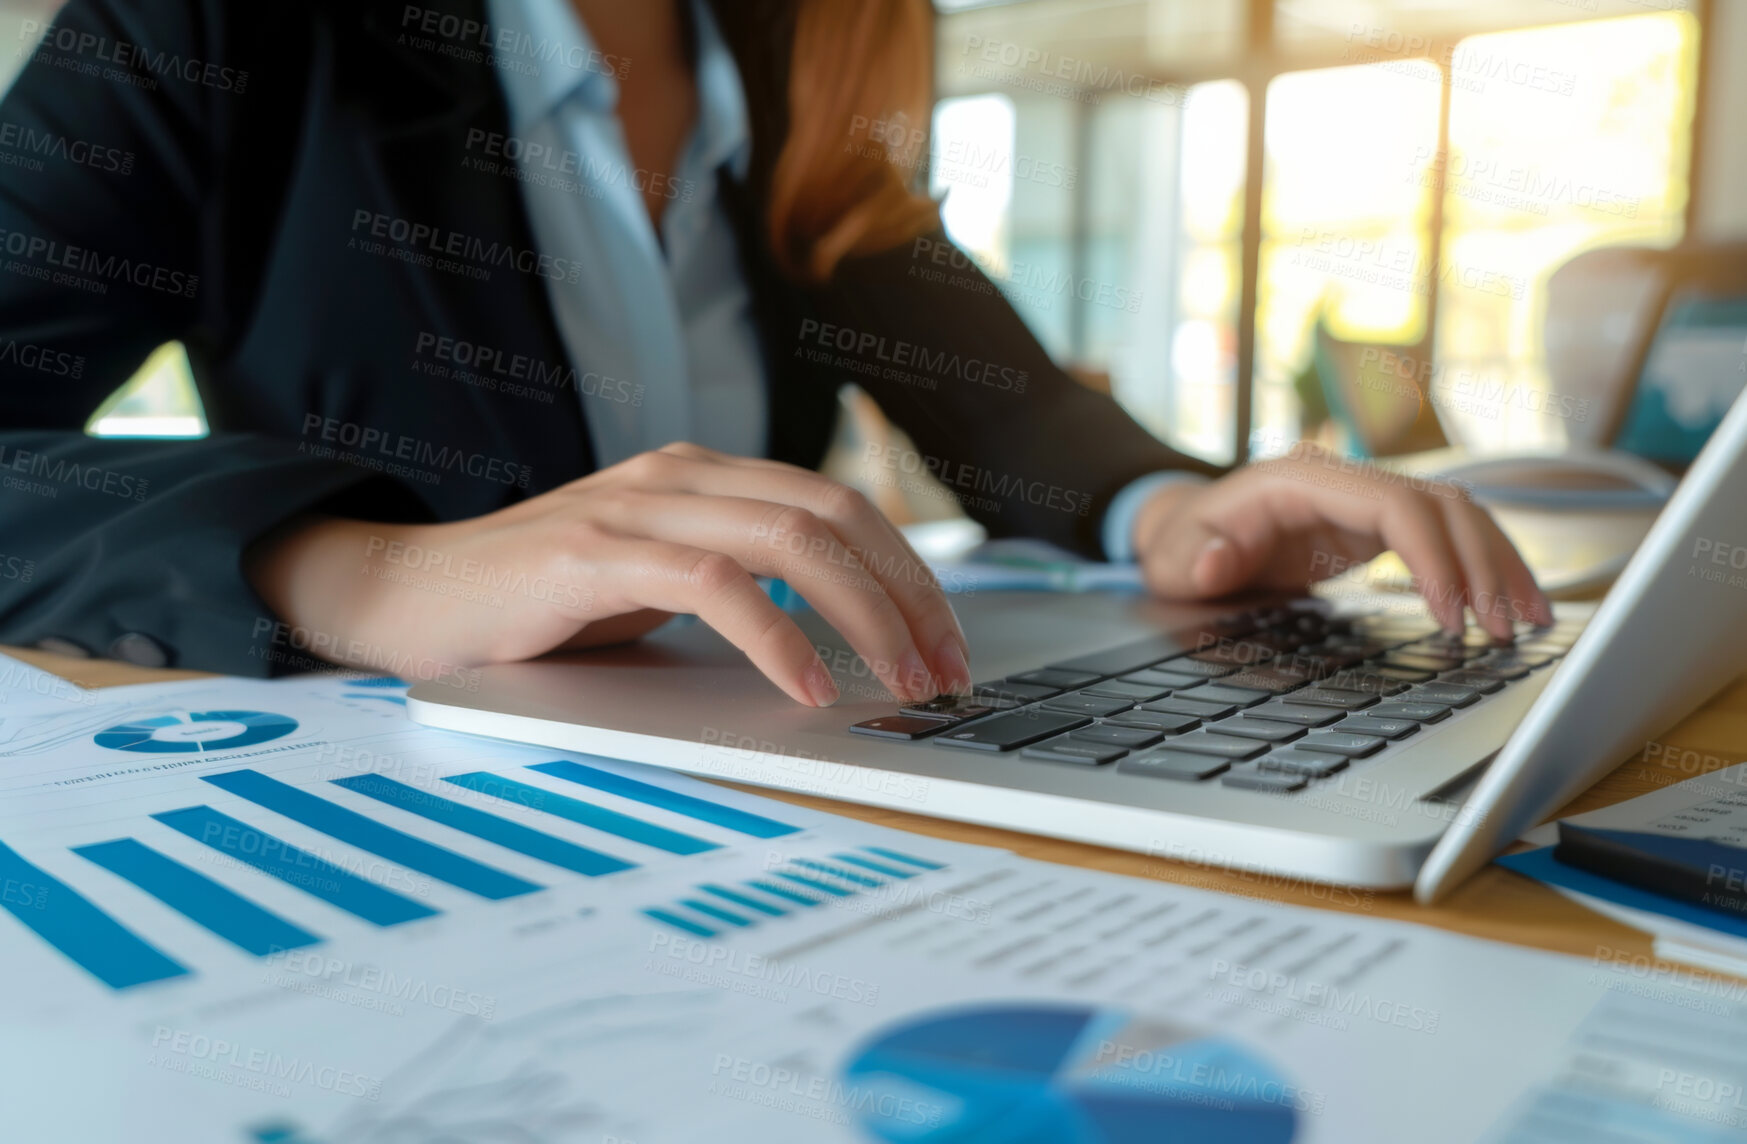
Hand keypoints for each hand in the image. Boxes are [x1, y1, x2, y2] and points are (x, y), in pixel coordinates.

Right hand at [246, 443, 969, 705]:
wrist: (410, 596)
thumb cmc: (540, 605)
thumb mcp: (659, 589)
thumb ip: (738, 587)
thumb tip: (841, 641)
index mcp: (705, 477)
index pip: (840, 509)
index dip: (908, 574)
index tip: (945, 645)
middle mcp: (680, 476)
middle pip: (835, 516)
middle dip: (907, 597)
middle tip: (944, 672)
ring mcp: (637, 506)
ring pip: (791, 541)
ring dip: (864, 618)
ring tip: (899, 683)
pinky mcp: (593, 552)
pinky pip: (713, 584)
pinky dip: (775, 636)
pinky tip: (806, 687)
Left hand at [1129, 446, 1551, 637]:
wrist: (1187, 531)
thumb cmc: (1183, 543)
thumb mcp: (1173, 556)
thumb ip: (1193, 556)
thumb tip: (1213, 560)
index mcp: (1303, 478)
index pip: (1395, 506)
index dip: (1432, 559)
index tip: (1451, 617)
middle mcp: (1346, 479)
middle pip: (1441, 508)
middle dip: (1481, 567)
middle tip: (1501, 631)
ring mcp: (1367, 499)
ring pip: (1459, 517)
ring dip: (1499, 566)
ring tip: (1527, 622)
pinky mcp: (1379, 526)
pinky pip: (1448, 536)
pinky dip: (1485, 567)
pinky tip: (1511, 606)